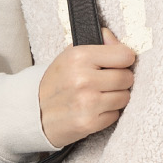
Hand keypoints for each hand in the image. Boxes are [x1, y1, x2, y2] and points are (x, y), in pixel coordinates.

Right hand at [37, 26, 136, 148]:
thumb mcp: (70, 55)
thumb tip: (116, 40)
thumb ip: (96, 43)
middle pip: (127, 78)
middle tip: (106, 82)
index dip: (124, 60)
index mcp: (79, 56)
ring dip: (115, 98)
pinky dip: (108, 113)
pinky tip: (94, 109)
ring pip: (124, 97)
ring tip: (99, 96)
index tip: (117, 64)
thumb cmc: (57, 82)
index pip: (124, 55)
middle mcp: (83, 79)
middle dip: (121, 80)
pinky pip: (115, 115)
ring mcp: (87, 102)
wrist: (35, 113)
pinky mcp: (89, 123)